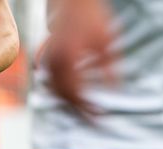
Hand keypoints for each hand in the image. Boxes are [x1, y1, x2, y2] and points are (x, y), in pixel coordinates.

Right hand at [42, 0, 117, 116]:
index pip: (75, 95)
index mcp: (68, 61)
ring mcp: (48, 60)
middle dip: (79, 110)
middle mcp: (54, 63)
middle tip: (94, 118)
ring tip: (85, 108)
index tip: (101, 117)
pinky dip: (61, 90)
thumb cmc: (92, 16)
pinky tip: (72, 93)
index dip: (87, 109)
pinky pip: (51, 81)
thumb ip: (109, 69)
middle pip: (63, 97)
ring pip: (54, 91)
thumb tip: (115, 91)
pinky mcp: (47, 57)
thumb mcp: (106, 43)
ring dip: (69, 102)